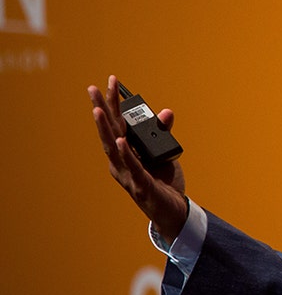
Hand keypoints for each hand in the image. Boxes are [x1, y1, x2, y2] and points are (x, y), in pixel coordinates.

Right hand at [88, 75, 188, 241]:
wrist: (174, 212)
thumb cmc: (164, 183)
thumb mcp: (165, 153)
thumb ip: (164, 132)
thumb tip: (167, 112)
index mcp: (126, 153)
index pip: (117, 124)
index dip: (113, 103)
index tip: (112, 81)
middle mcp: (121, 162)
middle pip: (110, 132)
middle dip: (101, 109)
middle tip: (93, 88)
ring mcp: (128, 174)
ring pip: (112, 148)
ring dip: (105, 129)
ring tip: (98, 110)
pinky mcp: (140, 186)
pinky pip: (132, 168)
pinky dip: (125, 154)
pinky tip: (120, 142)